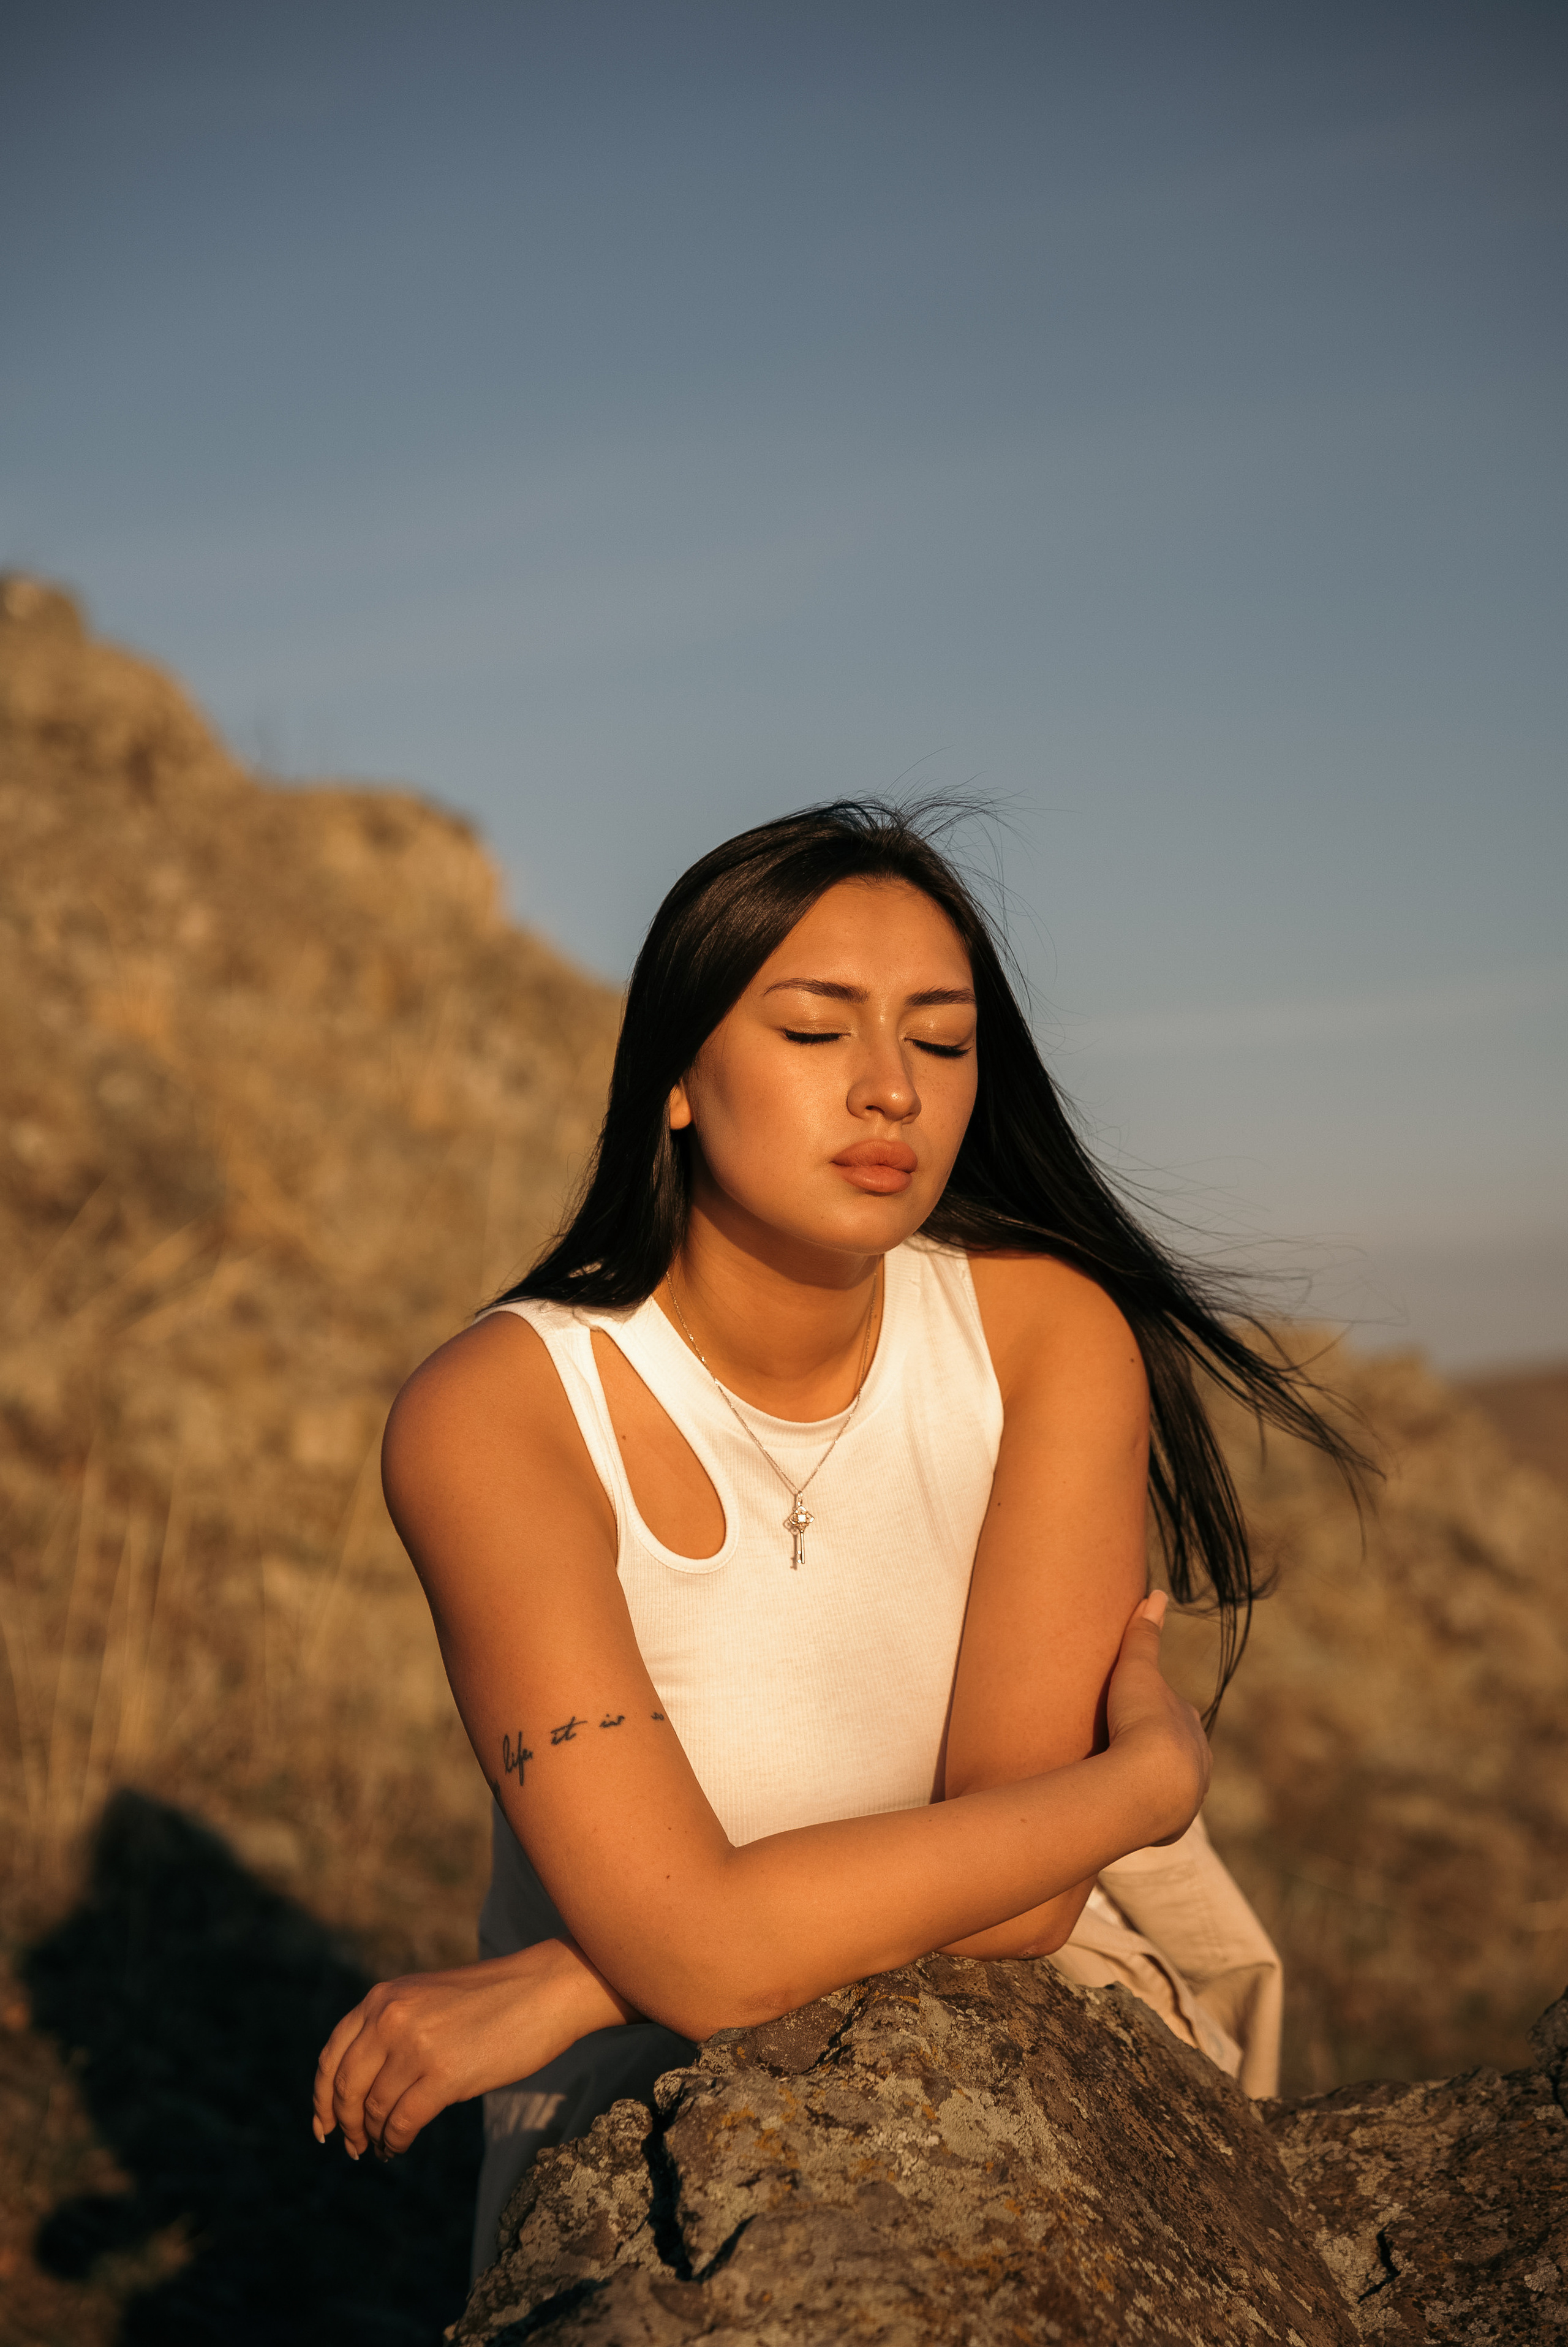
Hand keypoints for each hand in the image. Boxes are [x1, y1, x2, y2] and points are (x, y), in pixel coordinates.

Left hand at [312, 1936, 636, 2159]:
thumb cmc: (493, 1998)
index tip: (322, 2125)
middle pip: (345, 2087)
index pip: (331, 2056)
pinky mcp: (444, 2074)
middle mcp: (391, 2018)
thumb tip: (363, 2086)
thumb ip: (393, 2026)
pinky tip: (399, 2147)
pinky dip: (395, 2141)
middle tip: (352, 2146)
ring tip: (381, 2147)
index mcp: (384, 1997)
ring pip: (374, 2109)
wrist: (545, 1989)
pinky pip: (401, 2122)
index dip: (321, 2097)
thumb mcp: (428, 1998)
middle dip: (344, 2123)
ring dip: (373, 2136)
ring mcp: (416, 2045)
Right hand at [1104, 1591, 1210, 1844]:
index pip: (1174, 1715)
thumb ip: (1144, 1636)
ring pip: (1171, 1786)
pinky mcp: (1172, 1825)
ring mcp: (1188, 1797)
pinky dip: (1146, 1812)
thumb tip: (1157, 1593)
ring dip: (1152, 1784)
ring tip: (1122, 1783)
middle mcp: (1198, 1761)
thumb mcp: (1137, 1672)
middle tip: (1125, 1749)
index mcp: (1191, 1726)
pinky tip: (1127, 1811)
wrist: (1148, 1784)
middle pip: (1176, 1752)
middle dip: (1156, 1750)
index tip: (1133, 1712)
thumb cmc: (1142, 1722)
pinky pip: (1159, 1816)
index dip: (1153, 1712)